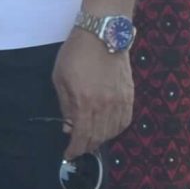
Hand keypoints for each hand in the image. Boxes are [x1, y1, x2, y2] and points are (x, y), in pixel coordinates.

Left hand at [53, 28, 135, 159]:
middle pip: (97, 137)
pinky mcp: (129, 95)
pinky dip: (116, 129)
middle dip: (86, 146)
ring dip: (101, 139)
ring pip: (112, 131)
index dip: (74, 150)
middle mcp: (104, 106)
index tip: (69, 155)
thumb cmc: (76, 53)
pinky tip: (109, 128)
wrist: (103, 33)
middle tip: (78, 147)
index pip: (81, 137)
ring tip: (91, 138)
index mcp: (84, 102)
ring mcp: (119, 101)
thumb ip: (65, 105)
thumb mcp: (60, 78)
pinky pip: (125, 120)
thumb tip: (68, 127)